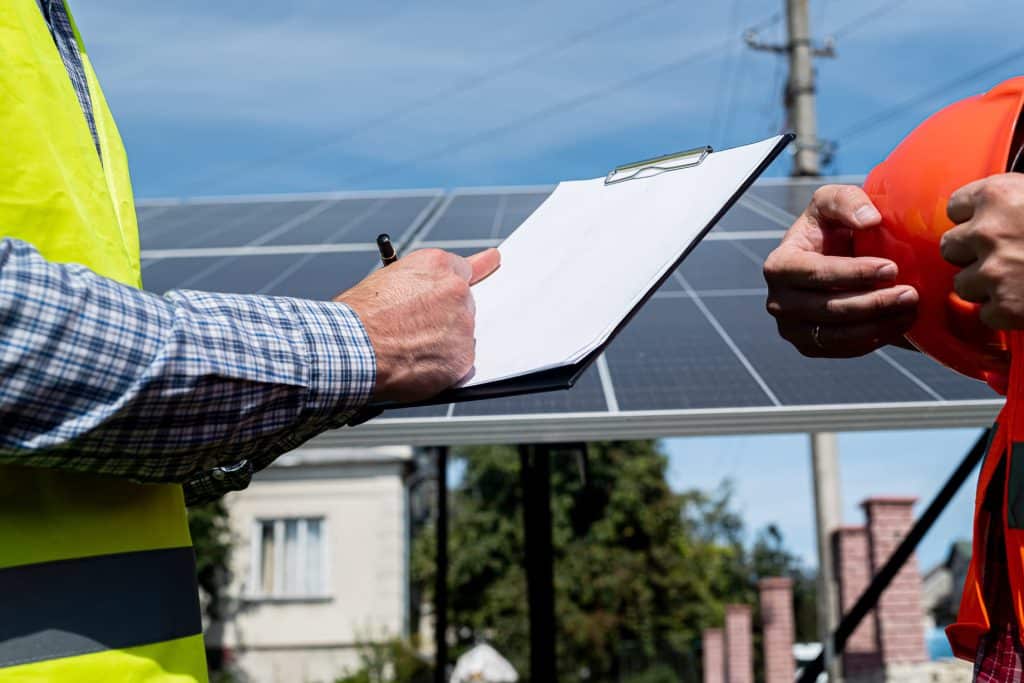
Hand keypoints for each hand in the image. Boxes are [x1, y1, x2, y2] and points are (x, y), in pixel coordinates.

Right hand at [336, 248, 500, 401]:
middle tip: (414, 330)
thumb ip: (416, 283)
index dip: (472, 271)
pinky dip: (441, 369)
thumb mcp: (384, 280)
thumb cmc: (357, 316)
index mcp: (436, 266)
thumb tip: (421, 290)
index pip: (466, 267)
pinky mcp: (462, 358)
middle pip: (463, 305)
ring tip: (407, 349)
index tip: (492, 260)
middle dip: (444, 317)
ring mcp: (463, 326)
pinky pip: (458, 364)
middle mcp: (456, 291)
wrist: (352, 347)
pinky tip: (416, 367)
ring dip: (442, 343)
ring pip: (461, 336)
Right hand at [763, 184, 918, 357]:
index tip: (892, 267)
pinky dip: (873, 340)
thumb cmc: (831, 227)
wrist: (830, 260)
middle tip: (911, 293)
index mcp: (779, 265)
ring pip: (838, 334)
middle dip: (874, 302)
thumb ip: (848, 200)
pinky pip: (842, 350)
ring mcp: (790, 328)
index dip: (854, 273)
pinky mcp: (808, 346)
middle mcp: (778, 301)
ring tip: (911, 308)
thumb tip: (869, 220)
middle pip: (829, 308)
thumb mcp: (833, 201)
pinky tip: (899, 323)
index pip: (816, 274)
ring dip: (878, 324)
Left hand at [941, 174, 1023, 329]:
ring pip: (962, 284)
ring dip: (985, 287)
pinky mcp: (1006, 307)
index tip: (992, 224)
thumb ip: (1004, 201)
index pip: (955, 208)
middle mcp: (988, 231)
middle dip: (970, 255)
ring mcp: (994, 271)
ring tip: (1018, 280)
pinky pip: (985, 314)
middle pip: (949, 247)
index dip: (973, 219)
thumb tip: (971, 209)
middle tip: (1004, 256)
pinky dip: (1004, 313)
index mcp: (997, 195)